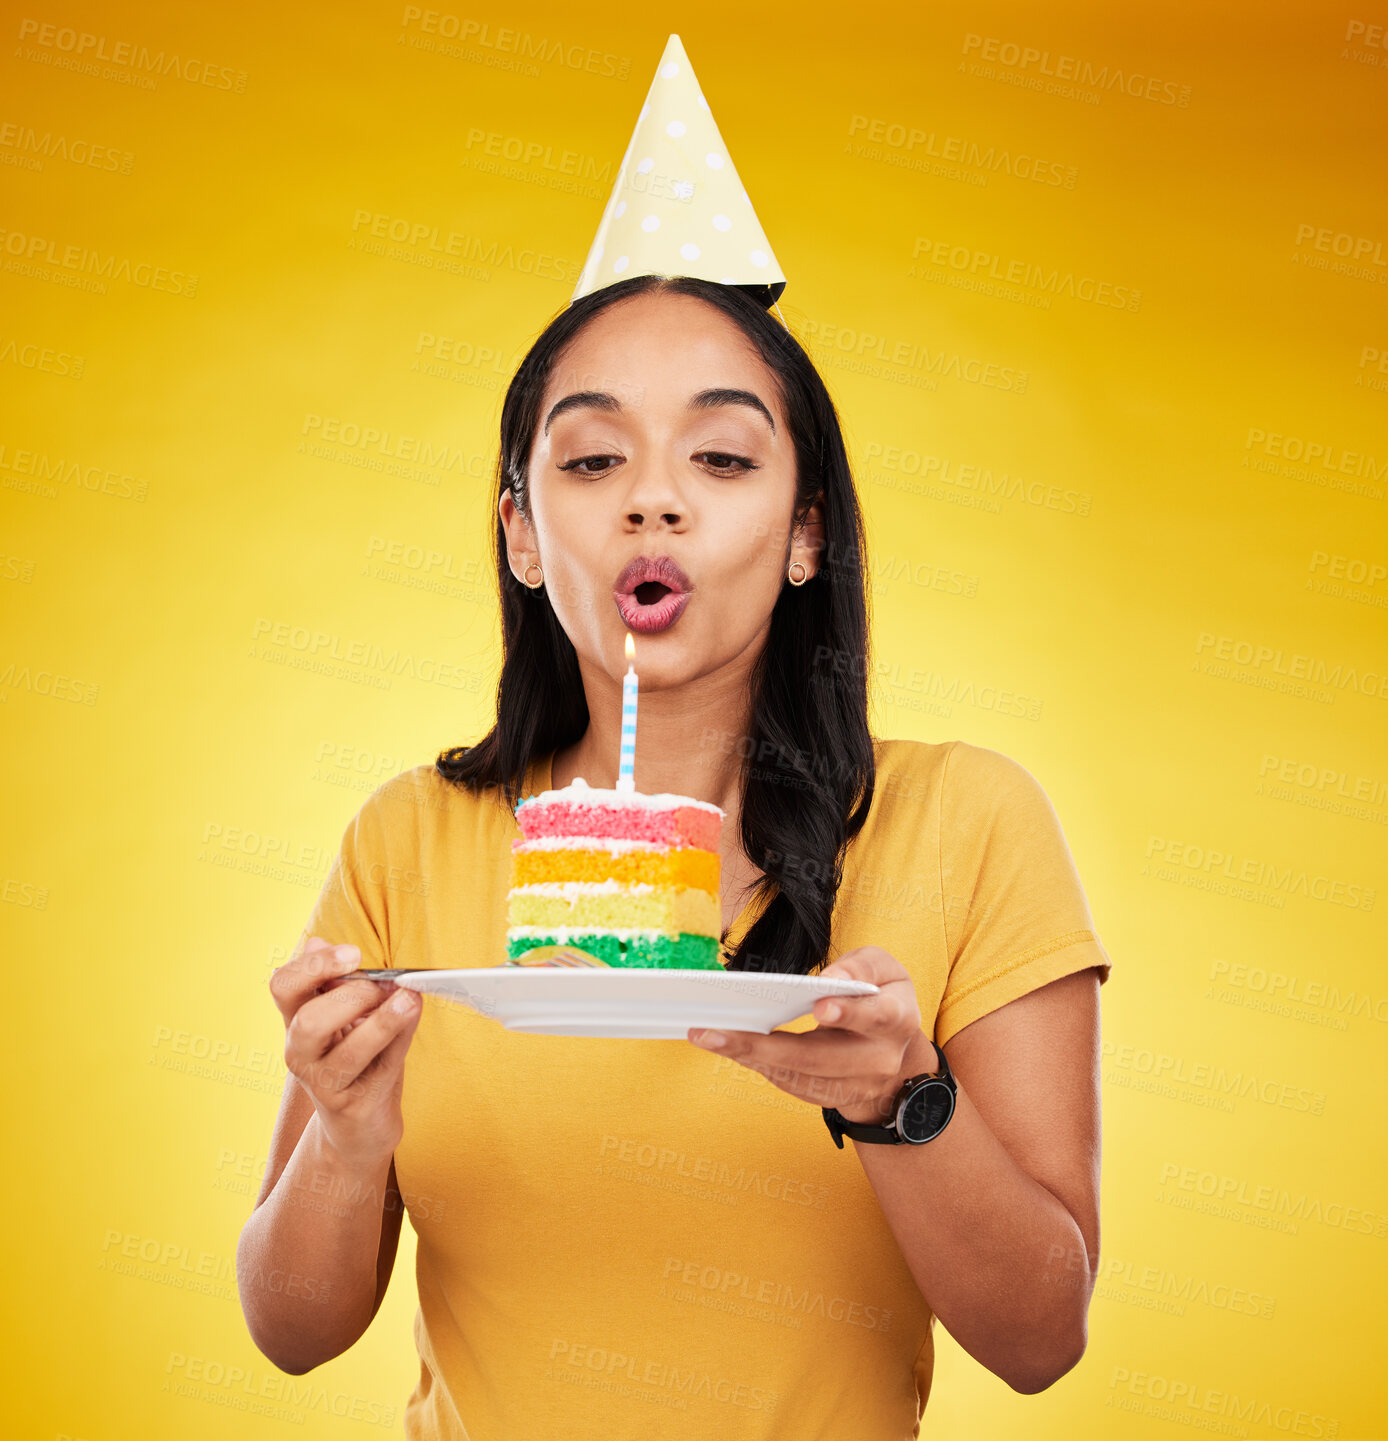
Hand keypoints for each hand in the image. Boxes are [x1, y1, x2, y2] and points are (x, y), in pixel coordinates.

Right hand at [269, 936, 422, 1166]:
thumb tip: (320, 942)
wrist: (359, 1123)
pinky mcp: (352, 1106)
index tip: (354, 953)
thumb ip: (337, 981)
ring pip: (346, 1054)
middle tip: (383, 985)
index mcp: (295, 1019)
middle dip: (352, 997)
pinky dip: (401, 1039)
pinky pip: (380, 1069)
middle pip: (309, 1021)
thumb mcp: (346, 1015)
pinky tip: (414, 1015)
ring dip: (382, 1023)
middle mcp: (300, 1052)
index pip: (283, 986)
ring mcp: (323, 1083)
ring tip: (408, 999)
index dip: (314, 966)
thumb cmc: (355, 1057)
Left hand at [688, 946, 935, 1123]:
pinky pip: (789, 1084)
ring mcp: (853, 1086)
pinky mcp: (829, 1097)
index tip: (819, 1007)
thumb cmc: (882, 998)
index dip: (849, 1013)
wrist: (896, 1056)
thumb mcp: (885, 970)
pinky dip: (757, 1065)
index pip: (876, 1017)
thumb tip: (829, 980)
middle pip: (819, 1058)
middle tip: (720, 1031)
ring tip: (708, 1036)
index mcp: (896, 1021)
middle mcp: (877, 1060)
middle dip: (766, 1046)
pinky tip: (726, 1046)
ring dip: (749, 1058)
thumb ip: (861, 967)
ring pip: (798, 1076)